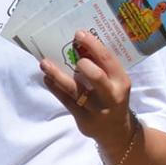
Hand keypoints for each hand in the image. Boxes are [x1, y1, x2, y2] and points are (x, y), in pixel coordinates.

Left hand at [40, 30, 135, 147]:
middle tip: (69, 52)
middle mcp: (111, 95)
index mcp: (121, 81)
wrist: (117, 131)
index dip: (93, 45)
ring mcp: (96, 109)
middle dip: (82, 63)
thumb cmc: (112, 97)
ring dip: (57, 74)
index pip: (108, 60)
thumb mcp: (115, 82)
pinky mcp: (83, 118)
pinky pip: (65, 100)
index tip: (79, 33)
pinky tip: (46, 78)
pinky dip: (54, 87)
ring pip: (74, 89)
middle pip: (96, 76)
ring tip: (44, 63)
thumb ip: (102, 67)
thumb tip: (78, 43)